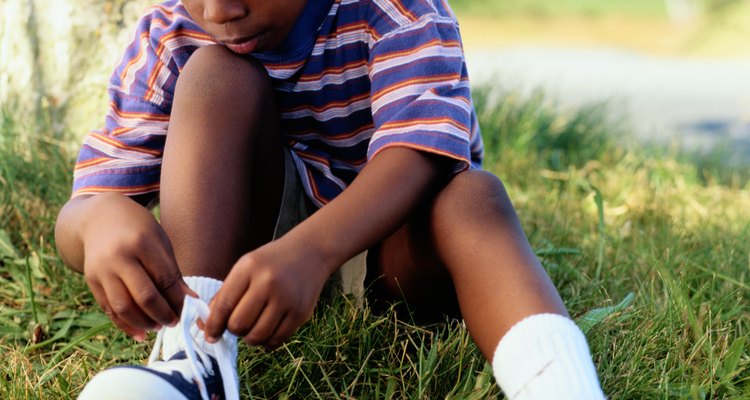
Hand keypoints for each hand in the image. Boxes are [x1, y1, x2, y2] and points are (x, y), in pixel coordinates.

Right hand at [80, 193, 193, 340]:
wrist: (100, 217)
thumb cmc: (139, 230)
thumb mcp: (160, 242)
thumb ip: (172, 272)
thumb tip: (191, 301)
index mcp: (141, 243)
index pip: (164, 279)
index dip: (178, 299)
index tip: (189, 310)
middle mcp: (118, 257)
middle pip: (144, 296)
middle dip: (163, 314)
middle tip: (175, 322)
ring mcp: (101, 271)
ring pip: (124, 307)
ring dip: (144, 323)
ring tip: (159, 326)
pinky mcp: (91, 281)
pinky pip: (109, 309)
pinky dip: (125, 325)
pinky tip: (140, 334)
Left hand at [203, 237, 330, 348]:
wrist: (310, 253)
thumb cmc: (272, 262)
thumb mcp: (245, 268)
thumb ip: (225, 295)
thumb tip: (206, 326)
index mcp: (249, 268)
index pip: (224, 305)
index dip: (213, 325)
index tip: (210, 336)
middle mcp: (268, 283)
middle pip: (239, 324)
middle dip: (233, 330)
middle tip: (238, 324)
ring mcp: (287, 299)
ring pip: (257, 336)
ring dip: (250, 338)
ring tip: (252, 327)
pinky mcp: (301, 313)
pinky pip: (276, 340)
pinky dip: (267, 341)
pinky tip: (266, 331)